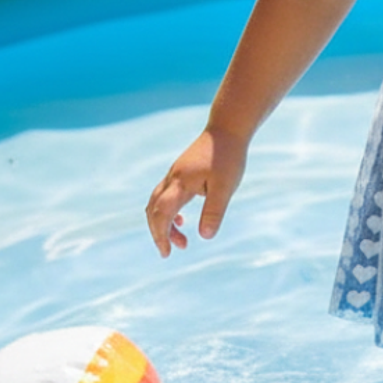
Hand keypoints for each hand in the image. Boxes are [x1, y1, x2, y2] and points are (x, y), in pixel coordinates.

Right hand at [145, 128, 247, 258]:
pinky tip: (183, 219)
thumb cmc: (228, 157)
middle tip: (171, 250)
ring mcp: (174, 174)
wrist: (227, 129)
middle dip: (159, 232)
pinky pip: (165, 195)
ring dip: (164, 223)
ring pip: (157, 202)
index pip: (161, 213)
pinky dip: (168, 211)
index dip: (160, 235)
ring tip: (182, 240)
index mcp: (181, 183)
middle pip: (153, 209)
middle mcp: (172, 178)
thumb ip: (214, 211)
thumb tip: (205, 237)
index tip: (166, 253)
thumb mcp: (225, 187)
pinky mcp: (180, 172)